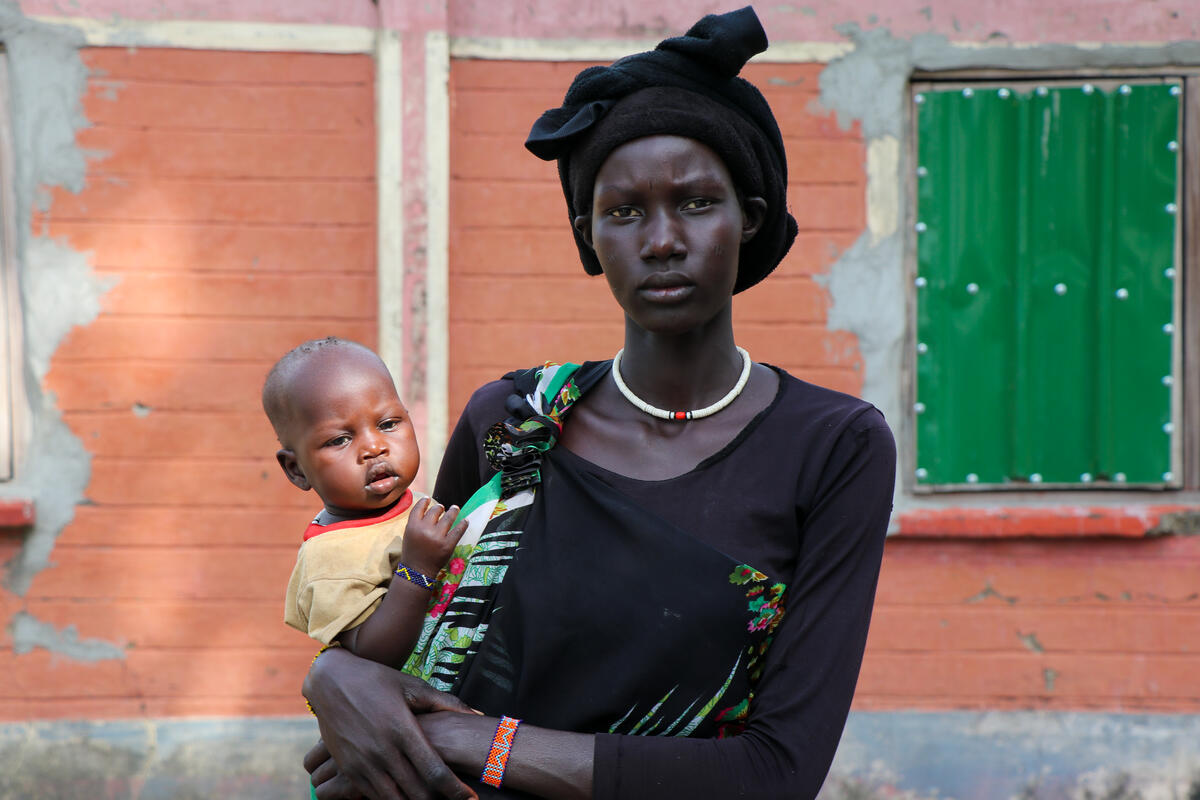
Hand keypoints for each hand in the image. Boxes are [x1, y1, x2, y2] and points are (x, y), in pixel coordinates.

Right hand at [304, 647, 478, 799]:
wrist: (331, 680)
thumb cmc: (378, 680)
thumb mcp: (413, 686)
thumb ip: (447, 703)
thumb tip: (478, 714)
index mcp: (403, 730)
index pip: (435, 772)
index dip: (455, 790)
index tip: (470, 798)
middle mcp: (382, 751)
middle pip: (418, 792)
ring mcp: (363, 763)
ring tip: (431, 798)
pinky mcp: (348, 769)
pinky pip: (373, 796)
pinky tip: (405, 795)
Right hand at [402, 497, 467, 577]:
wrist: (416, 571)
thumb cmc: (413, 551)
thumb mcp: (409, 534)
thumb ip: (417, 521)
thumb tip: (430, 507)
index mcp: (413, 526)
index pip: (420, 507)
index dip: (424, 501)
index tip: (428, 499)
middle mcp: (425, 529)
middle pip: (436, 510)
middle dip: (440, 508)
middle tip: (443, 508)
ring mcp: (437, 537)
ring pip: (449, 517)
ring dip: (453, 511)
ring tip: (455, 508)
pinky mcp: (448, 545)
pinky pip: (458, 530)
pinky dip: (463, 524)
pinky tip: (465, 520)